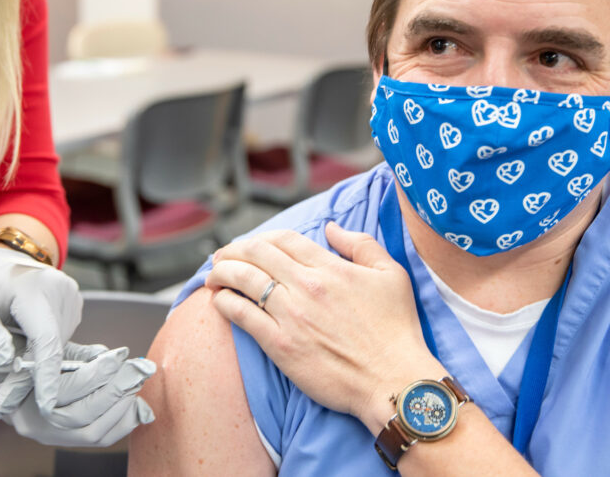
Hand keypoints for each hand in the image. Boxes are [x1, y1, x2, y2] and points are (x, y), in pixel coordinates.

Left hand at [0, 244, 81, 414]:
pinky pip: (62, 336)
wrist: (1, 259)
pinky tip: (26, 339)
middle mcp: (61, 291)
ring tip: (12, 353)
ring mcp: (72, 297)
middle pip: (53, 346)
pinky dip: (45, 347)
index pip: (46, 340)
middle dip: (34, 373)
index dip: (47, 375)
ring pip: (59, 344)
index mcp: (34, 290)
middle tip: (7, 394)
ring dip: (38, 359)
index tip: (47, 405)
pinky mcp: (75, 304)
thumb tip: (8, 362)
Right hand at [0, 341, 155, 446]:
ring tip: (135, 384)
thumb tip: (112, 357)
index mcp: (22, 393)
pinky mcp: (62, 441)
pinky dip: (121, 422)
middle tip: (136, 372)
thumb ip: (78, 353)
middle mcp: (33, 422)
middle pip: (82, 415)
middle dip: (115, 392)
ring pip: (92, 433)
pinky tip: (134, 403)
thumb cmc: (25, 354)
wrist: (2, 380)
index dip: (98, 372)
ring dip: (121, 408)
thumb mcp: (45, 345)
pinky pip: (98, 439)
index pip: (67, 389)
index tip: (120, 356)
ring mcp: (47, 436)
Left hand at [206, 223, 442, 430]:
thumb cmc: (396, 331)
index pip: (284, 239)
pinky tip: (217, 300)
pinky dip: (224, 302)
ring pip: (243, 280)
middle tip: (222, 256)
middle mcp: (306, 287)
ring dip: (221, 272)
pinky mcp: (280, 345)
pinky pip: (242, 316)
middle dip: (233, 250)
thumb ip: (361, 244)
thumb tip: (331, 228)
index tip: (252, 244)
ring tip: (212, 274)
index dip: (262, 237)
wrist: (393, 381)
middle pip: (257, 254)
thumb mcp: (391, 275)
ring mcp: (291, 316)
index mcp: (330, 268)